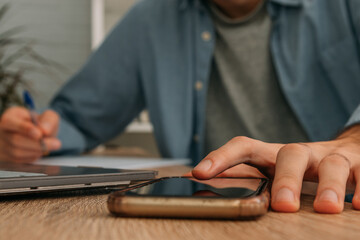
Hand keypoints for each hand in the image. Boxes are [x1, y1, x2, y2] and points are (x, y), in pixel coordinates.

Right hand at [0, 107, 60, 162]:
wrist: (38, 135)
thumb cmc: (40, 124)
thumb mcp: (48, 117)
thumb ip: (48, 120)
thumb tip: (44, 130)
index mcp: (10, 117)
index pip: (10, 122)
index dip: (25, 129)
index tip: (39, 134)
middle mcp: (2, 131)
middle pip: (16, 140)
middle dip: (37, 144)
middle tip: (56, 144)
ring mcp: (2, 146)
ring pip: (17, 153)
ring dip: (37, 151)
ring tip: (48, 146)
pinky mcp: (6, 158)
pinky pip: (19, 161)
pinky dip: (32, 157)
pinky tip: (39, 151)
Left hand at [191, 125, 359, 213]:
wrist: (345, 152)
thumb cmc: (299, 168)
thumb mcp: (271, 170)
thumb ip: (244, 177)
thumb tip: (204, 184)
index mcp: (273, 155)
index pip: (244, 147)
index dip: (221, 157)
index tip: (199, 173)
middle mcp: (301, 153)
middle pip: (291, 155)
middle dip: (287, 179)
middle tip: (283, 206)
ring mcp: (330, 158)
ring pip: (332, 163)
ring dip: (330, 185)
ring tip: (327, 208)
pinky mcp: (357, 164)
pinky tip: (358, 205)